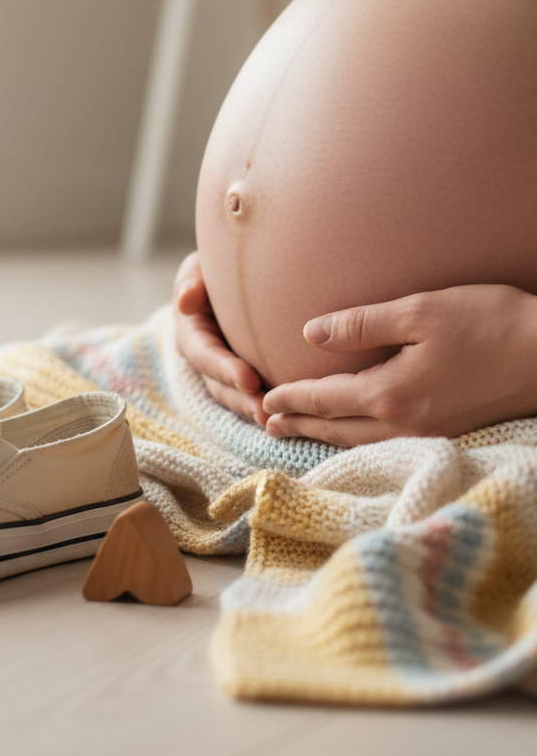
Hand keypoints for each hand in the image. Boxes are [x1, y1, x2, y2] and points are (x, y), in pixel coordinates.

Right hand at [174, 251, 266, 424]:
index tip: (249, 381)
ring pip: (236, 397)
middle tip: (267, 414)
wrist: (234, 280)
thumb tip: (186, 302)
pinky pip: (254, 395)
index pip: (205, 355)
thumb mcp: (199, 268)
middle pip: (220, 386)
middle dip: (242, 401)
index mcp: (191, 333)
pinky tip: (292, 414)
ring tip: (278, 422)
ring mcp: (224, 371)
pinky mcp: (245, 376)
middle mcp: (205, 358)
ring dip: (254, 410)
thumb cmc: (217, 270)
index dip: (224, 369)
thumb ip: (191, 280)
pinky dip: (269, 405)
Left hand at [262, 284, 536, 444]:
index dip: (292, 398)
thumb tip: (310, 333)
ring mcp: (428, 433)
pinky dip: (356, 441)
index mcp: (391, 393)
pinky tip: (355, 435)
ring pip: (360, 441)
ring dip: (325, 437)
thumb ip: (362, 324)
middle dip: (299, 425)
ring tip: (299, 434)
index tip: (264, 400)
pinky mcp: (449, 432)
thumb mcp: (422, 311)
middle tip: (265, 425)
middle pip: (337, 428)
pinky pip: (386, 443)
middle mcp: (404, 422)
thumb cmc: (492, 324)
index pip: (325, 399)